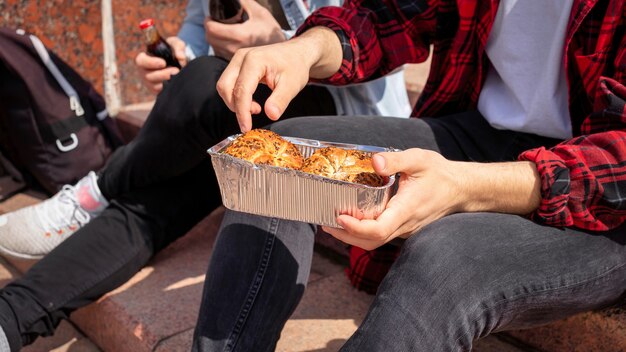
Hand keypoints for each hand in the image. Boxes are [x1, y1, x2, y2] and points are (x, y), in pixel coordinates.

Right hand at [134, 36, 186, 92]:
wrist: (180, 64)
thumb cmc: (173, 52)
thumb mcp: (176, 44)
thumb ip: (178, 47)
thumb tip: (180, 57)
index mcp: (145, 59)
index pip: (140, 61)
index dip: (150, 63)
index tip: (163, 63)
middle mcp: (145, 72)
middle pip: (148, 76)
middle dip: (163, 74)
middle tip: (176, 70)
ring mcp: (150, 83)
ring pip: (155, 86)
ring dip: (168, 81)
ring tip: (178, 75)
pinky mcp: (157, 92)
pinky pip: (161, 93)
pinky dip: (170, 88)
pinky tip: (177, 83)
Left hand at [205, 0, 285, 59]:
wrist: (282, 53)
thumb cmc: (271, 33)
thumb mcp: (259, 13)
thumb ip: (244, 2)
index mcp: (239, 35)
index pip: (212, 29)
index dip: (209, 21)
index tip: (211, 16)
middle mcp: (234, 48)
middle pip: (210, 39)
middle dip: (210, 29)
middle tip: (215, 22)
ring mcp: (233, 57)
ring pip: (214, 47)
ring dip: (214, 38)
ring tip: (223, 31)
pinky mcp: (235, 64)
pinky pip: (220, 54)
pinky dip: (220, 46)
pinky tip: (228, 40)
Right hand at [217, 27, 342, 131]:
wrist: (297, 52)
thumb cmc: (295, 66)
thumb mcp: (292, 85)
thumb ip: (280, 100)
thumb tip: (271, 115)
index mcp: (254, 61)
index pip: (241, 90)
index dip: (242, 112)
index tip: (246, 128)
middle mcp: (241, 57)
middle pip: (225, 87)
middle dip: (236, 107)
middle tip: (255, 115)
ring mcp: (237, 59)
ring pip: (224, 86)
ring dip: (235, 102)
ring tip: (256, 107)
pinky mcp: (237, 64)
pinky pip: (229, 83)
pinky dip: (236, 96)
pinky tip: (252, 102)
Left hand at [322, 150, 541, 249]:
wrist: (461, 189)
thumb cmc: (440, 173)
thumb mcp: (420, 159)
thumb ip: (397, 159)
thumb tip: (375, 162)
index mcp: (407, 209)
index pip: (380, 229)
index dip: (357, 228)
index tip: (339, 218)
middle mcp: (404, 224)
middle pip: (371, 241)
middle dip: (345, 236)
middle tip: (324, 223)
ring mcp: (403, 228)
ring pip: (374, 241)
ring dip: (351, 236)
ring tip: (330, 223)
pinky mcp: (402, 227)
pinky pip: (380, 235)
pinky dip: (361, 232)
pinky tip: (348, 219)